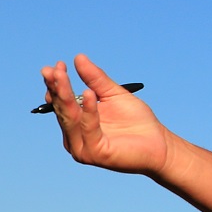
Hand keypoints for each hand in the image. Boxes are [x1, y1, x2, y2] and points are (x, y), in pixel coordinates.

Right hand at [41, 56, 173, 176]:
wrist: (159, 143)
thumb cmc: (136, 121)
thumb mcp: (113, 94)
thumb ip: (95, 78)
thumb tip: (78, 57)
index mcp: (76, 123)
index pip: (60, 102)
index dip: (56, 84)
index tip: (58, 65)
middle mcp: (74, 137)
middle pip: (62, 109)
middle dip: (57, 87)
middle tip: (52, 69)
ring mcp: (82, 147)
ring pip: (70, 118)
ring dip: (65, 96)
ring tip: (62, 75)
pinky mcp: (95, 153)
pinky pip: (88, 129)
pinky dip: (89, 111)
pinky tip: (89, 94)